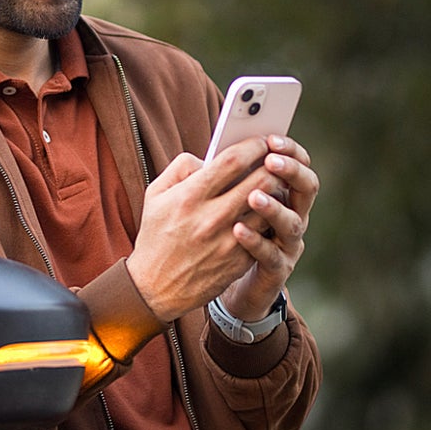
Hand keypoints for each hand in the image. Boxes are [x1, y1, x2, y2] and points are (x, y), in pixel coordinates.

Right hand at [127, 137, 293, 320]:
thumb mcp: (155, 195)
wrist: (155, 288)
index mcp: (189, 197)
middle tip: (275, 160)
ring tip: (273, 185)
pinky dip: (270, 218)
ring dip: (275, 192)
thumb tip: (208, 158)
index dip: (252, 146)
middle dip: (272, 165)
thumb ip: (180, 168)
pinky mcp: (239, 260)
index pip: (232, 161)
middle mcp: (210, 218)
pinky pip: (265, 231)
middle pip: (259, 180)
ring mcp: (228, 241)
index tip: (260, 141)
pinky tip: (266, 211)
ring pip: (268, 206)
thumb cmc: (156, 236)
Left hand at [220, 135, 317, 320]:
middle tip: (271, 161)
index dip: (290, 150)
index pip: (299, 164)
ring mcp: (287, 244)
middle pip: (306, 188)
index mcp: (283, 193)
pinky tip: (238, 229)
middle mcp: (293, 215)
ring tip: (253, 196)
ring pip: (292, 222)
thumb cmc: (222, 232)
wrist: (221, 281)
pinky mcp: (276, 270)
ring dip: (274, 207)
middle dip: (291, 172)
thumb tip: (213, 152)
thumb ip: (225, 177)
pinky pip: (270, 254)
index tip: (272, 138)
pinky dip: (255, 241)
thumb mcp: (223, 200)